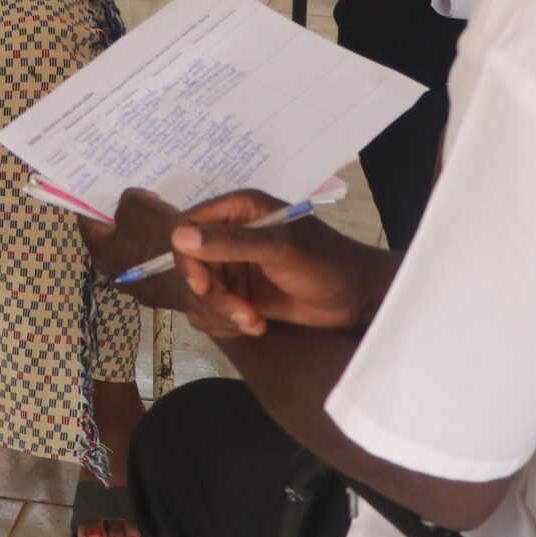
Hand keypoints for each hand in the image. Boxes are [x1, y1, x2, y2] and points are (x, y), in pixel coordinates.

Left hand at [78, 187, 189, 309]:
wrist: (201, 280)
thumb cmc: (159, 240)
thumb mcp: (138, 206)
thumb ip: (127, 201)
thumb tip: (129, 206)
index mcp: (101, 252)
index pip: (87, 224)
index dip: (94, 205)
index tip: (103, 194)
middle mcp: (114, 274)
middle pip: (113, 241)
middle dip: (124, 222)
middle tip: (137, 205)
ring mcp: (138, 288)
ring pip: (137, 256)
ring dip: (146, 240)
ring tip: (162, 222)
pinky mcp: (161, 295)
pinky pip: (155, 267)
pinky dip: (161, 254)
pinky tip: (177, 244)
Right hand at [168, 190, 391, 338]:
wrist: (356, 301)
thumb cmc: (326, 264)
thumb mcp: (279, 249)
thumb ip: (230, 243)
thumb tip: (179, 237)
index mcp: (238, 210)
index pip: (186, 228)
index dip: (188, 258)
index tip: (202, 285)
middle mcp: (229, 236)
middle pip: (189, 267)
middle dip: (211, 296)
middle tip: (241, 312)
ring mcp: (233, 268)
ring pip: (197, 294)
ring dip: (221, 314)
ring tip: (253, 322)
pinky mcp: (238, 296)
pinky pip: (210, 312)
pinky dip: (226, 324)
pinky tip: (255, 325)